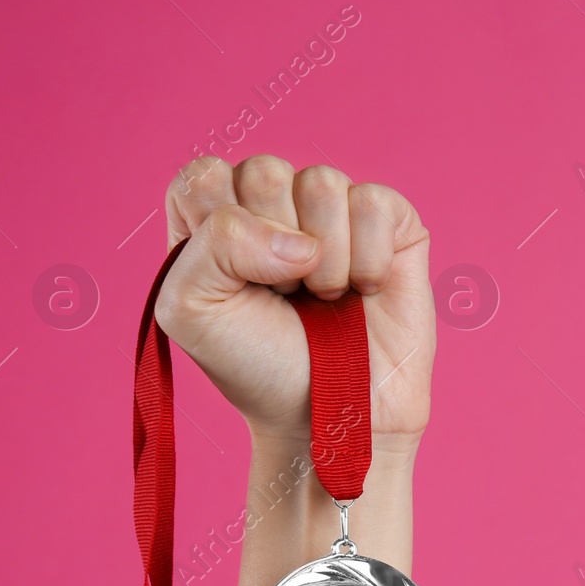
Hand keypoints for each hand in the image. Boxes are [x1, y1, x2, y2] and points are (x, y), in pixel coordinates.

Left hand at [154, 155, 434, 454]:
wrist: (329, 414)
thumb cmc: (257, 366)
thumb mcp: (192, 309)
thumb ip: (213, 243)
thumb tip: (300, 241)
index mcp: (216, 216)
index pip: (206, 175)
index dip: (218, 229)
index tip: (232, 284)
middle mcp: (275, 204)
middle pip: (265, 171)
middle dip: (272, 248)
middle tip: (283, 294)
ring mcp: (336, 211)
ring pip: (323, 183)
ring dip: (324, 260)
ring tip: (325, 297)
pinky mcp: (392, 225)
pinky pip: (375, 203)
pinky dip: (368, 259)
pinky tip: (364, 290)